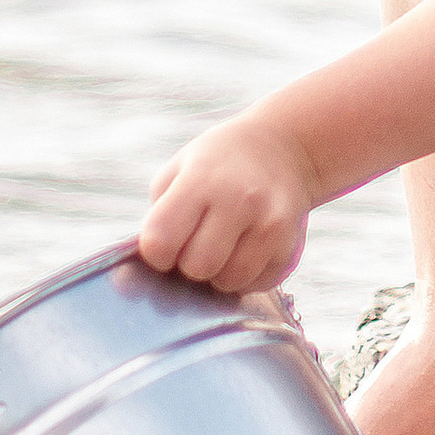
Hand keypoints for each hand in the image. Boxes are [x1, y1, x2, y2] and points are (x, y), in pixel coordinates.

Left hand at [138, 112, 315, 293]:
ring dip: (218, 275)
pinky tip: (247, 249)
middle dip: (188, 265)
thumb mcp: (178, 171)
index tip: (164, 243)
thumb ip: (158, 217)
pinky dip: (246, 277)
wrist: (284, 148)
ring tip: (222, 247)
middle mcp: (237, 200)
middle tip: (196, 245)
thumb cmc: (216, 166)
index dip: (155, 253)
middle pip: (196, 267)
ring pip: (229, 283)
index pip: (160, 241)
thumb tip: (143, 275)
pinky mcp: (291, 244)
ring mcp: (269, 223)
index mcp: (200, 180)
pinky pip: (257, 285)